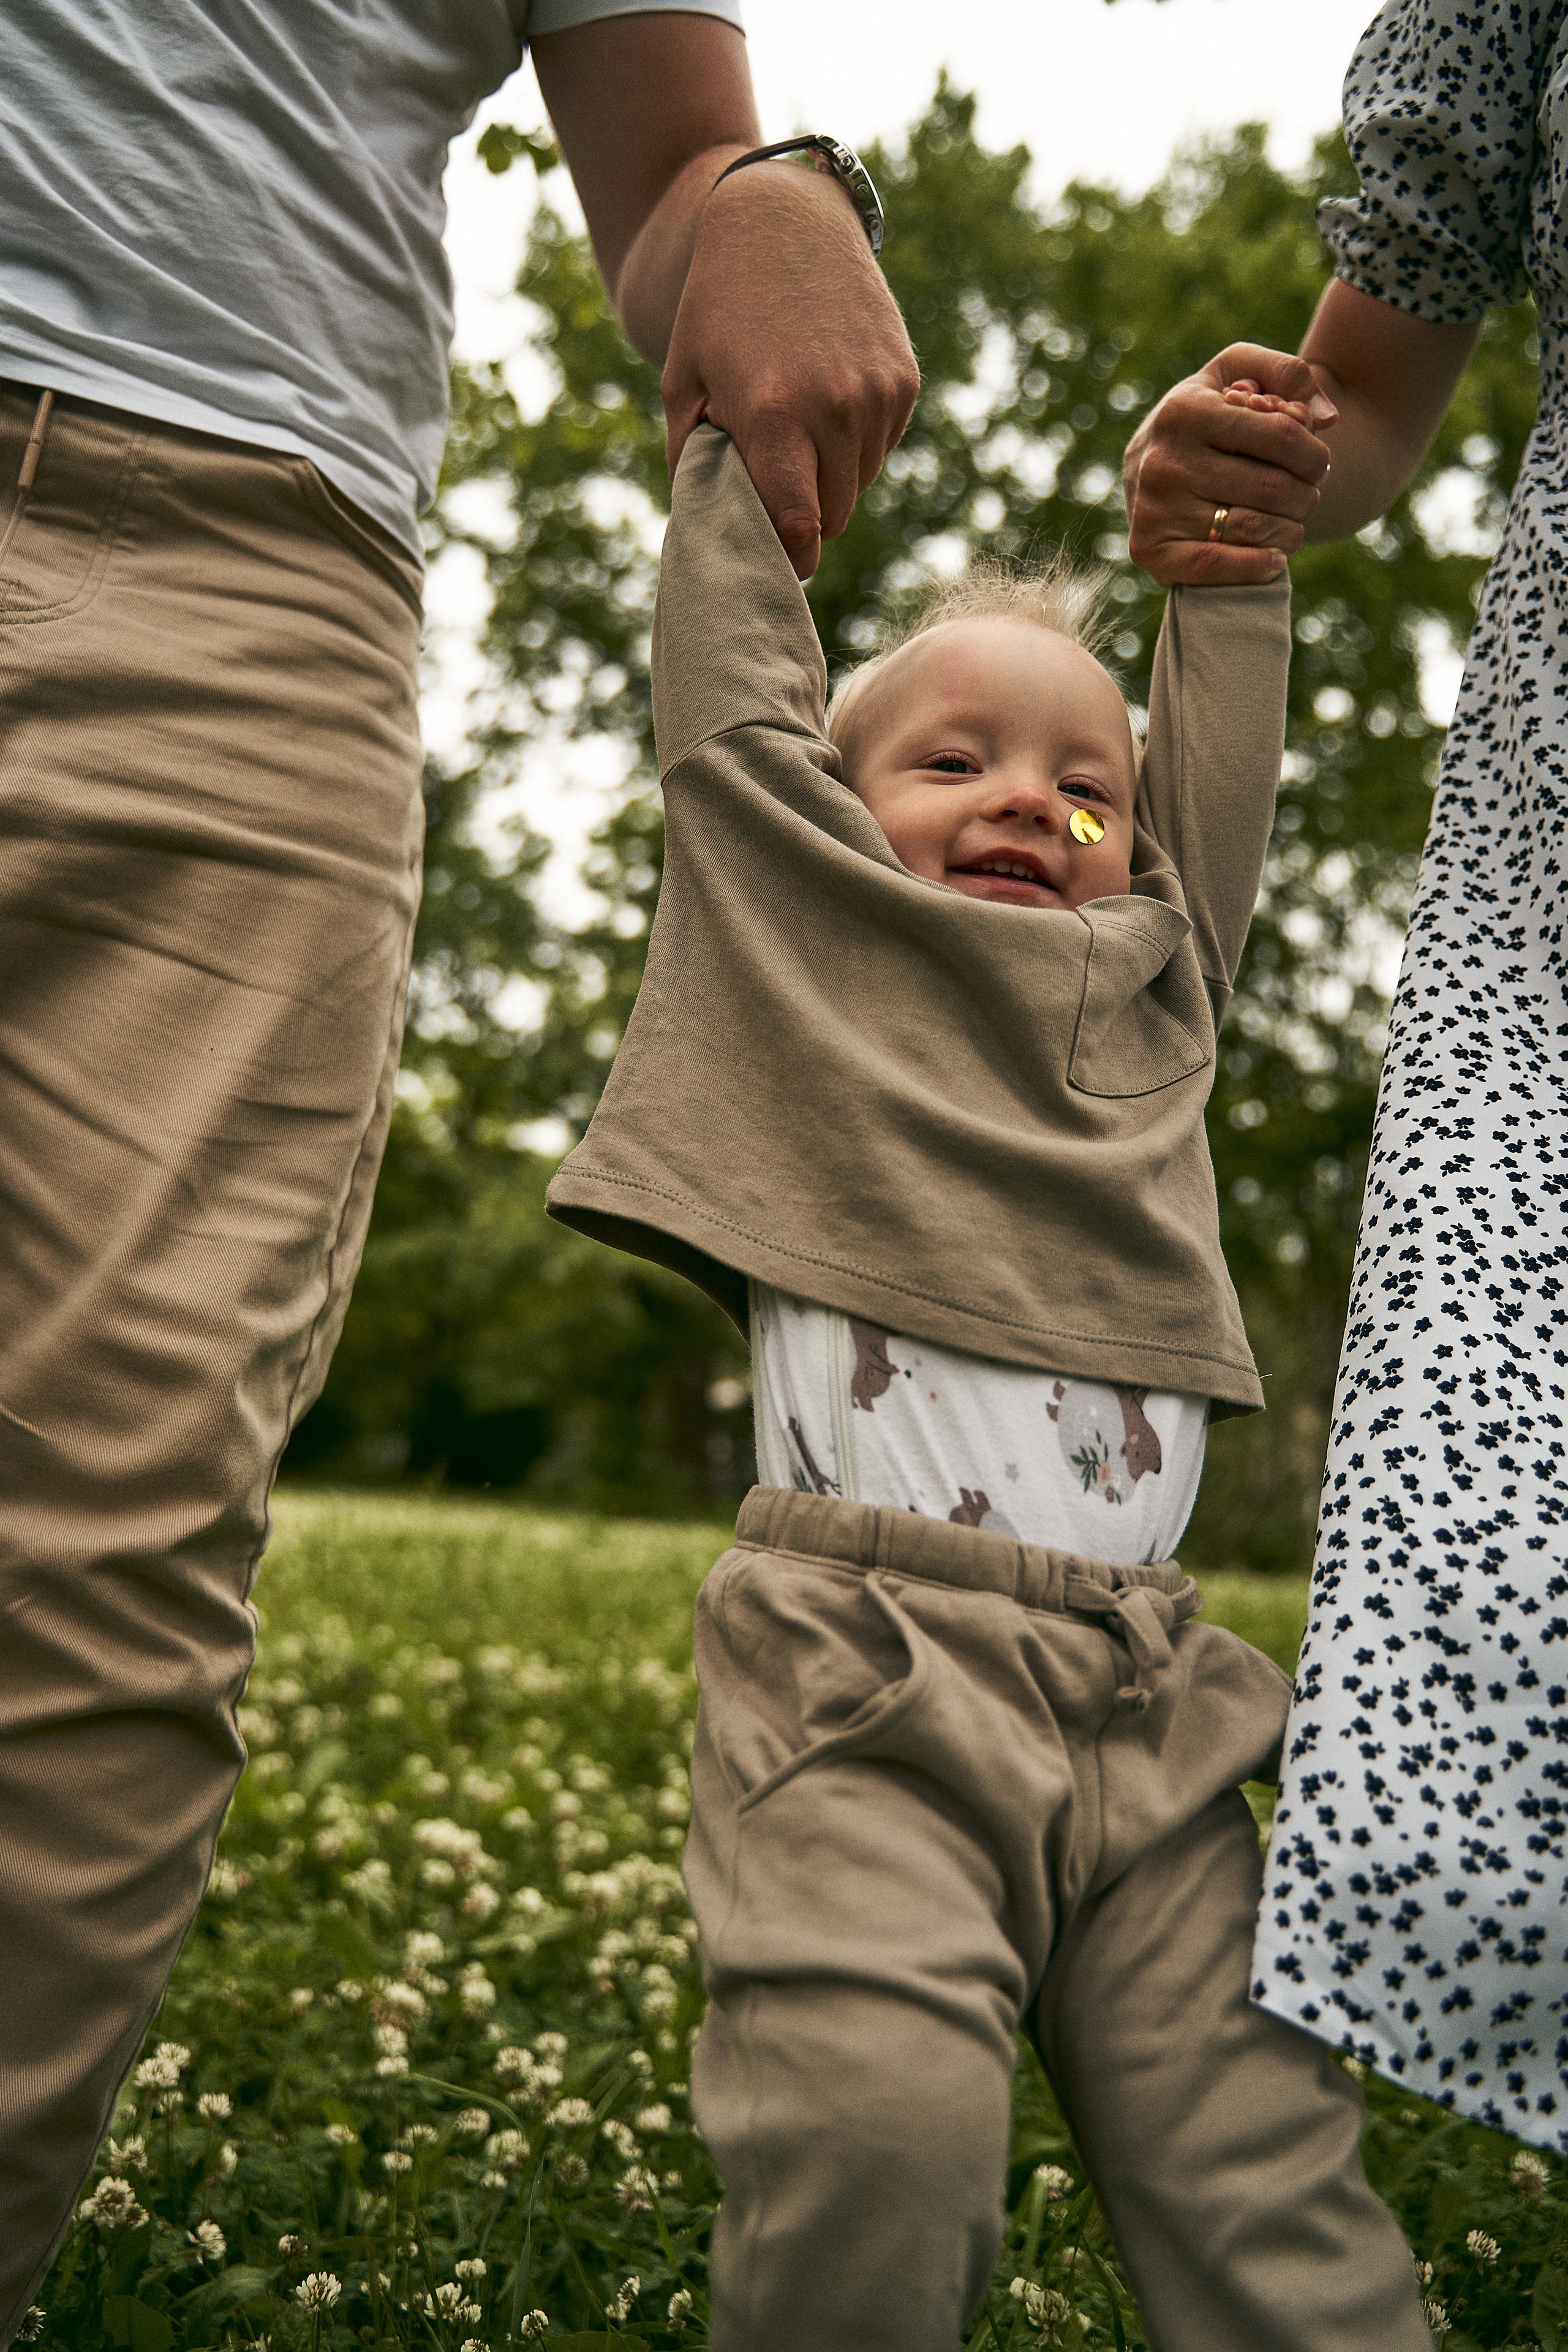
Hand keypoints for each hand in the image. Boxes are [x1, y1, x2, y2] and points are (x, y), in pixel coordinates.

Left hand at [661, 162, 919, 576]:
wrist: (780, 220)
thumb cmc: (716, 309)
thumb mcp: (682, 383)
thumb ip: (693, 463)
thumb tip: (713, 528)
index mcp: (773, 416)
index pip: (798, 527)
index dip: (789, 554)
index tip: (777, 558)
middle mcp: (834, 408)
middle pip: (833, 516)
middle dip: (806, 512)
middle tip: (775, 479)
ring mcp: (876, 393)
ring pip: (860, 484)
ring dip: (832, 476)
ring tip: (798, 426)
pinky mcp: (902, 380)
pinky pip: (881, 447)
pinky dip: (857, 441)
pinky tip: (828, 394)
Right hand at [1123, 344, 1336, 585]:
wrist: (1147, 461)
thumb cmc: (1209, 414)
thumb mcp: (1240, 370)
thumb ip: (1289, 373)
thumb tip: (1327, 418)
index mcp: (1187, 410)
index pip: (1282, 436)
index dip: (1315, 455)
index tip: (1319, 464)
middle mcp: (1164, 460)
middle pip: (1273, 488)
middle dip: (1306, 496)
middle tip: (1307, 496)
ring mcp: (1153, 508)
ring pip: (1253, 529)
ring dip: (1290, 532)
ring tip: (1292, 524)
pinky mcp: (1149, 550)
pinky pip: (1215, 565)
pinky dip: (1256, 567)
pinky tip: (1274, 560)